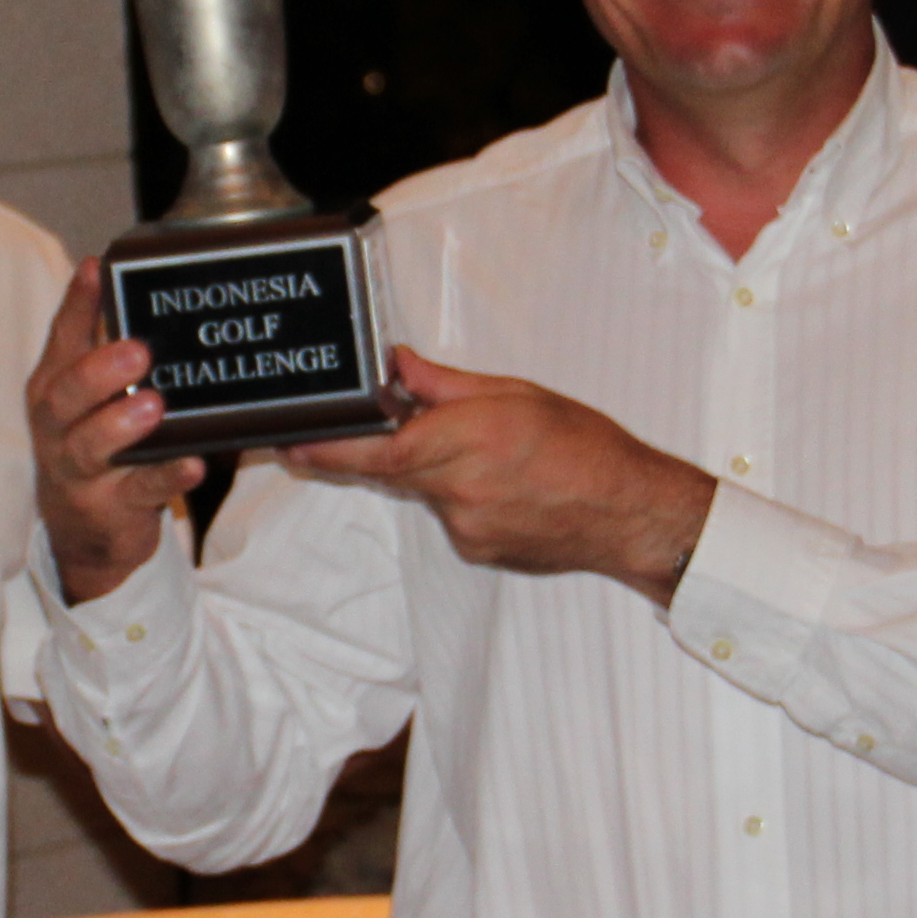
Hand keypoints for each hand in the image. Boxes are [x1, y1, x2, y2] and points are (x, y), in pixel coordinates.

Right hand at [31, 259, 206, 599]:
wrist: (86, 534)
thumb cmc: (95, 445)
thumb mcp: (89, 398)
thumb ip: (103, 349)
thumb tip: (138, 287)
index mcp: (54, 387)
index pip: (62, 338)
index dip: (78, 303)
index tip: (98, 268)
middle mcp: (58, 426)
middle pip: (66, 395)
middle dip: (98, 372)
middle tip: (137, 352)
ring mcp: (79, 470)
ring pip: (90, 446)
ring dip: (120, 424)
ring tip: (154, 406)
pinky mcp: (110, 508)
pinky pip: (140, 491)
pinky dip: (166, 477)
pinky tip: (192, 464)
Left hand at [282, 348, 714, 602]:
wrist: (629, 514)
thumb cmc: (586, 447)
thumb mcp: (518, 394)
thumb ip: (447, 384)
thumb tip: (396, 367)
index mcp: (469, 439)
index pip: (378, 449)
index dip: (326, 449)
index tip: (287, 442)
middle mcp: (459, 488)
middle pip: (390, 469)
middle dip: (369, 449)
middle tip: (354, 431)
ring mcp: (465, 527)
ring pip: (422, 490)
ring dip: (432, 468)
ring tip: (491, 453)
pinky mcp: (475, 550)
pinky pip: (448, 514)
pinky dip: (459, 493)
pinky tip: (501, 484)